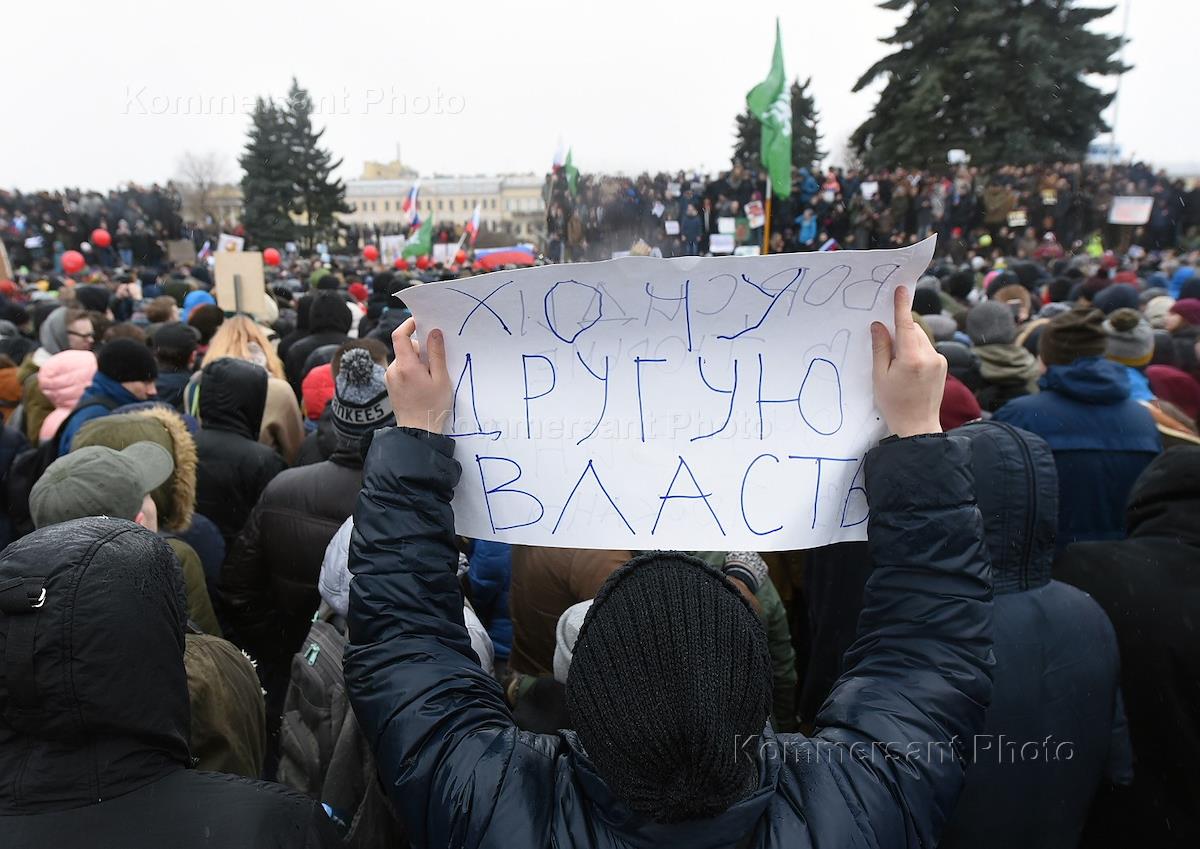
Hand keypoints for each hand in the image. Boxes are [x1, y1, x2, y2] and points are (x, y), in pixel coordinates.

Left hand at [387, 317, 451, 433]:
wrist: (418, 431)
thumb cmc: (432, 406)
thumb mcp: (441, 378)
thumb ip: (436, 353)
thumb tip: (434, 332)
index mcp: (405, 366)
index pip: (400, 335)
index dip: (408, 324)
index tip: (420, 322)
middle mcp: (393, 370)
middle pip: (405, 348)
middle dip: (420, 350)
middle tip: (436, 363)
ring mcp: (390, 378)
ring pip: (404, 359)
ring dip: (417, 362)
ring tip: (430, 379)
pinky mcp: (390, 385)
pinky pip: (401, 370)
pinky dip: (412, 371)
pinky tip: (422, 385)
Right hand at [870, 285, 945, 438]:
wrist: (918, 425)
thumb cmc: (894, 403)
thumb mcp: (880, 376)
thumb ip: (880, 348)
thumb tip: (879, 325)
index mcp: (911, 358)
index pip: (905, 324)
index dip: (901, 306)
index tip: (900, 290)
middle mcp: (929, 356)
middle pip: (913, 330)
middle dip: (900, 331)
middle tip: (887, 344)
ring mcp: (939, 360)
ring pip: (920, 339)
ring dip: (909, 342)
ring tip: (898, 364)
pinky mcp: (943, 365)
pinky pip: (927, 349)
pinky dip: (916, 351)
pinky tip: (909, 369)